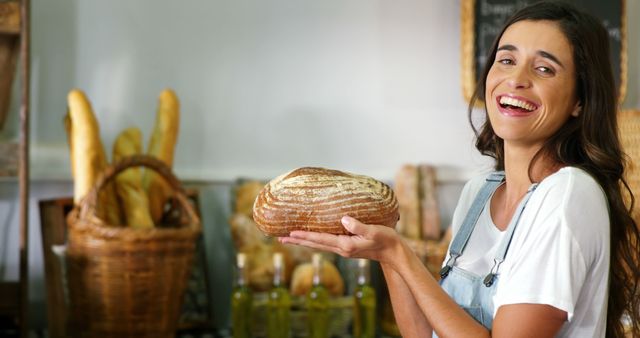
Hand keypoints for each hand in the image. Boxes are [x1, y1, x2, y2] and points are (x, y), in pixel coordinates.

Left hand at [278, 216, 401, 264]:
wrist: (393, 252)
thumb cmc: (386, 239)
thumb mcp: (374, 231)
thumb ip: (359, 226)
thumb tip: (344, 219)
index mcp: (345, 245)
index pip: (320, 239)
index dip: (305, 235)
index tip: (290, 232)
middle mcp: (341, 249)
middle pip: (314, 244)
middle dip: (297, 240)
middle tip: (279, 238)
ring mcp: (343, 249)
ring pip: (318, 245)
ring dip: (303, 241)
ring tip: (289, 238)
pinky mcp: (346, 247)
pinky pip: (325, 243)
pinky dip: (313, 240)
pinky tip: (310, 237)